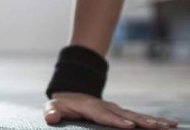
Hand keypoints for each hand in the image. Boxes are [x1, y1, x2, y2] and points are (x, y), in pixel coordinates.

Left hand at [44, 92, 178, 128]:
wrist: (71, 94)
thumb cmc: (61, 104)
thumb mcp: (53, 106)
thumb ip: (51, 112)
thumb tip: (50, 118)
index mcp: (90, 107)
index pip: (103, 115)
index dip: (115, 120)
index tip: (129, 125)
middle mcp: (107, 107)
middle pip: (125, 115)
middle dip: (140, 121)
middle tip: (156, 127)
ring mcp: (116, 109)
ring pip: (136, 115)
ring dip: (152, 121)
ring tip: (169, 126)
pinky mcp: (122, 113)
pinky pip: (140, 117)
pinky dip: (155, 120)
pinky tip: (170, 125)